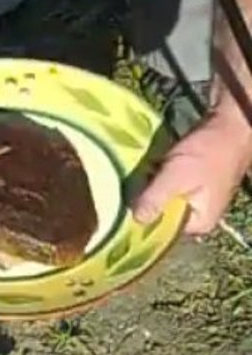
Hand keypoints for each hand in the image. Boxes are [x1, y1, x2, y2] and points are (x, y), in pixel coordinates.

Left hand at [132, 112, 251, 234]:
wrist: (231, 124)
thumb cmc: (208, 152)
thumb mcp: (176, 176)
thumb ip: (155, 199)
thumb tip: (135, 221)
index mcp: (199, 223)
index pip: (161, 230)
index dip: (142, 218)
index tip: (124, 205)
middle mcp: (198, 217)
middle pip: (161, 215)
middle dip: (145, 201)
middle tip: (130, 187)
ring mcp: (197, 200)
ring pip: (162, 199)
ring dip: (150, 188)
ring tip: (140, 176)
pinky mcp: (192, 184)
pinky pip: (168, 186)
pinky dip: (158, 178)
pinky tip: (151, 168)